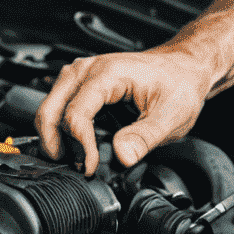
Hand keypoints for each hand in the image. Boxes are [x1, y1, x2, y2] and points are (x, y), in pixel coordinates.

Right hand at [35, 49, 211, 174]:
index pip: (76, 115)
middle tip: (76, 167)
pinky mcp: (82, 83)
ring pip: (49, 110)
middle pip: (49, 111)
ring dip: (55, 139)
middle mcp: (88, 69)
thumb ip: (144, 138)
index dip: (81, 147)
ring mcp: (82, 74)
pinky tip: (77, 146)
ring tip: (76, 160)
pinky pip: (58, 107)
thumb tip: (121, 156)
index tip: (92, 167)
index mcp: (108, 73)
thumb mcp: (171, 115)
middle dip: (56, 145)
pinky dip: (61, 130)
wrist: (185, 67)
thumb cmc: (179, 83)